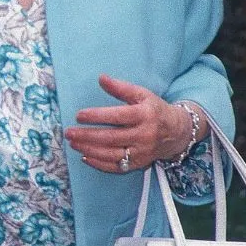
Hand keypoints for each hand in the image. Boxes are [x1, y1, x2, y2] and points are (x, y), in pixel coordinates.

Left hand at [65, 73, 193, 172]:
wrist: (177, 132)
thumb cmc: (155, 110)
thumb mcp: (142, 94)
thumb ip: (121, 87)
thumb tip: (101, 78)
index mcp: (145, 115)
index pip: (118, 117)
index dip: (97, 116)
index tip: (79, 115)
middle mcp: (144, 135)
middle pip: (112, 138)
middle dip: (87, 136)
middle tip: (68, 132)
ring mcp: (142, 152)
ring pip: (112, 155)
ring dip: (89, 150)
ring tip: (73, 143)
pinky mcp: (139, 164)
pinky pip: (117, 167)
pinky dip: (99, 164)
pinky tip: (85, 156)